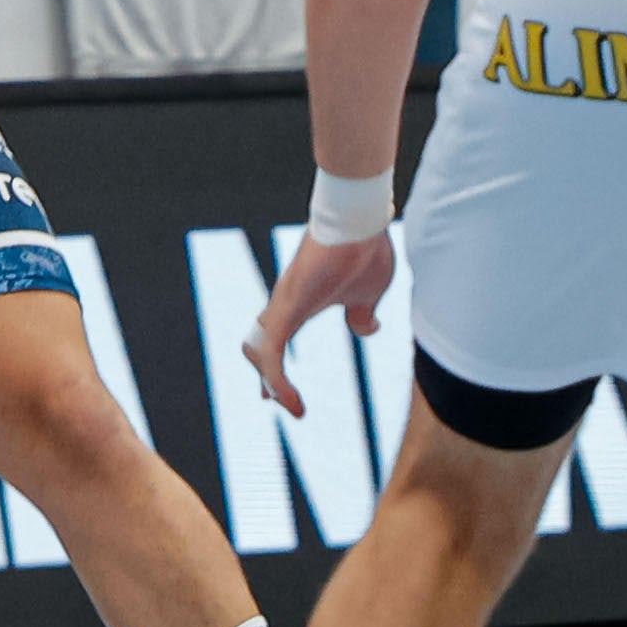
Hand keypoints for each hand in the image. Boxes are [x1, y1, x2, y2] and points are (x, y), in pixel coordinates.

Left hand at [243, 231, 395, 415]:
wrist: (360, 222)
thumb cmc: (364, 251)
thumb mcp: (368, 293)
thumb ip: (362, 312)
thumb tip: (367, 328)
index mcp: (301, 303)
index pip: (276, 336)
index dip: (274, 366)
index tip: (280, 394)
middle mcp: (286, 304)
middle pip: (258, 345)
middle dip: (266, 377)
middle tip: (274, 400)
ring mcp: (283, 305)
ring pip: (258, 352)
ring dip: (270, 382)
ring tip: (286, 404)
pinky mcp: (286, 308)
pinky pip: (269, 354)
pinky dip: (275, 381)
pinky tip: (288, 400)